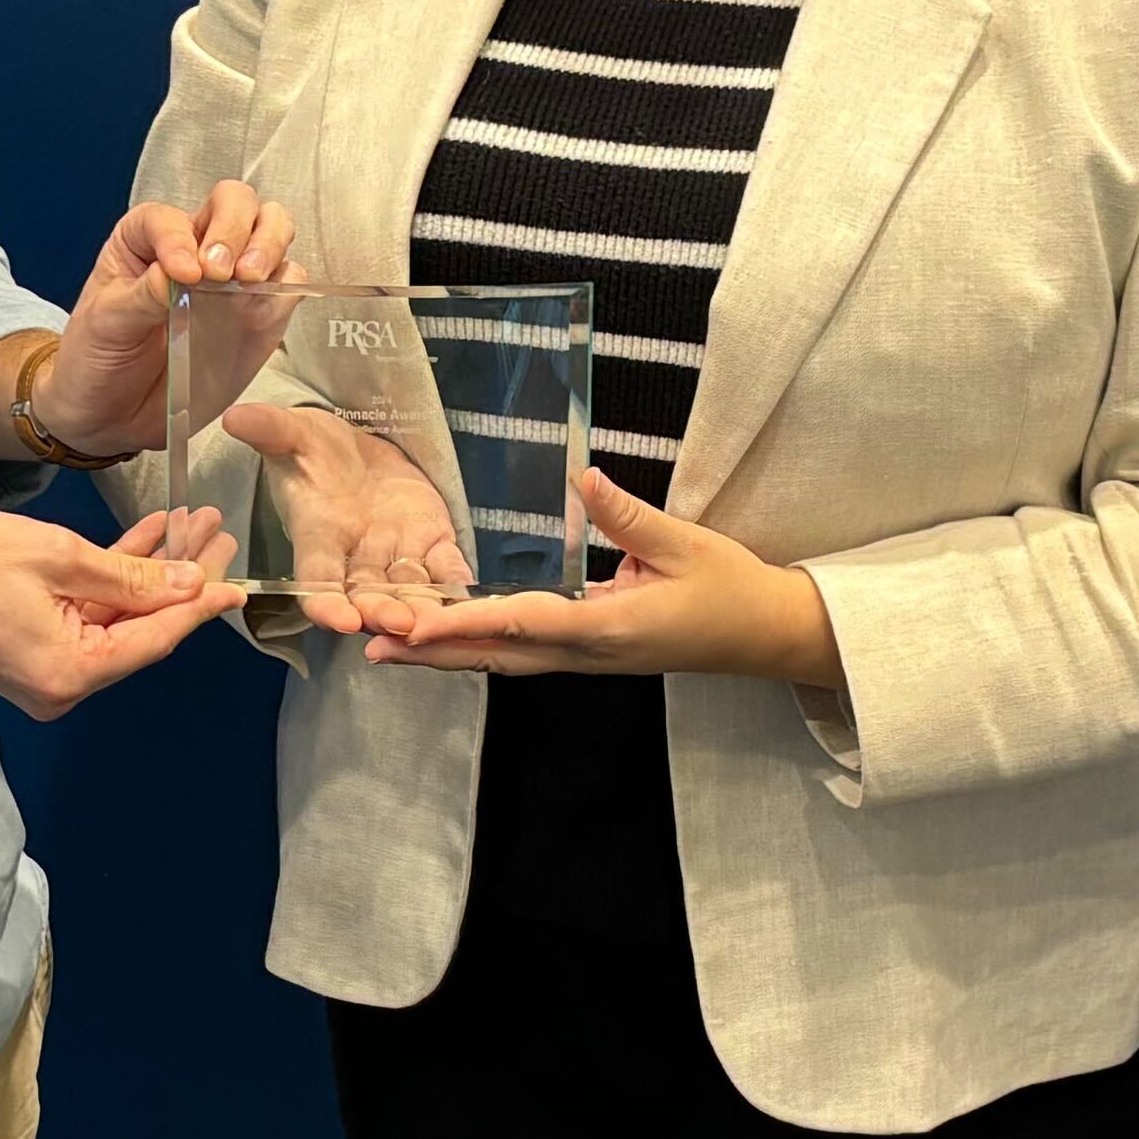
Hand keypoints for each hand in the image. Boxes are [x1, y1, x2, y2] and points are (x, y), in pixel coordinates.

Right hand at [0, 505, 228, 717]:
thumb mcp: (57, 557)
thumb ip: (131, 578)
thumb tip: (192, 586)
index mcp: (70, 675)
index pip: (156, 639)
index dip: (202, 604)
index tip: (241, 577)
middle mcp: (62, 688)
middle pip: (141, 633)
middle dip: (182, 581)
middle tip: (218, 533)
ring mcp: (45, 674)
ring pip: (118, 622)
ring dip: (152, 576)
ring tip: (191, 524)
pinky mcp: (31, 654)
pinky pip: (87, 619)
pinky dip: (113, 584)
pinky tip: (147, 541)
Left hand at [25, 178, 299, 458]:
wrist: (112, 414)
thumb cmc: (97, 357)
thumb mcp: (106, 323)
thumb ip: (142, 294)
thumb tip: (181, 272)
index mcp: (148, 236)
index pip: (172, 218)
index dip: (180, 240)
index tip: (182, 275)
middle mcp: (196, 245)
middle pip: (235, 202)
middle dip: (235, 227)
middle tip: (223, 271)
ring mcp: (232, 278)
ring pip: (272, 228)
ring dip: (269, 244)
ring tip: (251, 280)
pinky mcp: (258, 314)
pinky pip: (287, 285)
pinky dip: (285, 287)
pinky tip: (263, 308)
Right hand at [219, 397, 474, 621]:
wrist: (356, 450)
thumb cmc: (316, 447)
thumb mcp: (294, 433)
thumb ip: (270, 430)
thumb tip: (234, 416)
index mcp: (318, 535)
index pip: (317, 577)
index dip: (324, 602)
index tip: (338, 620)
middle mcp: (355, 555)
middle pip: (366, 593)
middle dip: (381, 611)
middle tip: (398, 624)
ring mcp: (394, 551)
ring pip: (406, 587)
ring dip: (420, 606)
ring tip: (434, 623)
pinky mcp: (430, 539)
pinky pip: (443, 564)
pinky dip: (453, 578)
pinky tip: (466, 590)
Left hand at [345, 469, 839, 688]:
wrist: (765, 636)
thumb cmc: (731, 590)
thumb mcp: (686, 543)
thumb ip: (630, 515)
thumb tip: (584, 478)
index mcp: (609, 627)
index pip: (523, 624)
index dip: (466, 624)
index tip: (416, 624)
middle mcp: (590, 652)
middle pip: (497, 656)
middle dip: (434, 652)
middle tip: (373, 644)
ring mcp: (590, 659)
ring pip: (505, 661)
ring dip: (449, 656)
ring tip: (392, 648)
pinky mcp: (593, 653)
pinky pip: (525, 654)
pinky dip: (481, 649)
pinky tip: (450, 640)